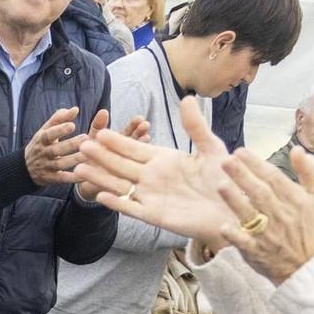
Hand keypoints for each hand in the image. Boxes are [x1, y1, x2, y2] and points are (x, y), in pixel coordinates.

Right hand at [23, 106, 83, 186]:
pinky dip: (72, 178)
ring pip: (60, 164)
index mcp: (41, 140)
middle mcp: (43, 153)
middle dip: (71, 144)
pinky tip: (85, 174)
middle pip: (56, 149)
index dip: (59, 130)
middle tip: (86, 138)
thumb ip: (59, 119)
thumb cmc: (40, 145)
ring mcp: (46, 167)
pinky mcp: (50, 179)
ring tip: (89, 154)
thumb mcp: (44, 131)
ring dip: (74, 159)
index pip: (49, 135)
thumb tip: (75, 109)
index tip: (72, 125)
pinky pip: (62, 179)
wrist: (24, 169)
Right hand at [74, 97, 236, 245]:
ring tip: (79, 169)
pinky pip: (131, 208)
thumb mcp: (211, 148)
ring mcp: (150, 196)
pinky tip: (102, 196)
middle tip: (82, 145)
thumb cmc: (225, 179)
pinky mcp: (153, 215)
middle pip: (120, 165)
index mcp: (163, 159)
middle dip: (101, 156)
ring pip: (119, 185)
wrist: (233, 209)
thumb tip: (187, 98)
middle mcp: (152, 177)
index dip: (117, 141)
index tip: (100, 131)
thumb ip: (195, 126)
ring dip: (100, 178)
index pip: (134, 148)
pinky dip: (117, 203)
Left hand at [218, 148, 313, 284]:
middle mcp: (280, 215)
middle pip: (259, 193)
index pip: (273, 178)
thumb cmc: (307, 226)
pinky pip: (245, 243)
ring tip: (221, 185)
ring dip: (235, 201)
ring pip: (250, 215)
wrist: (304, 264)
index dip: (257, 164)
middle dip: (243, 176)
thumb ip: (309, 171)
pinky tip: (223, 226)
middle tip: (226, 160)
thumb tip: (298, 149)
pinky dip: (235, 236)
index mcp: (294, 199)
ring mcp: (268, 234)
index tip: (241, 151)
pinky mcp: (257, 252)